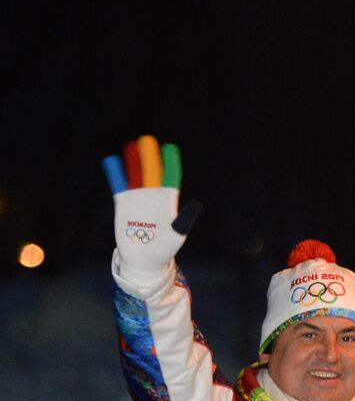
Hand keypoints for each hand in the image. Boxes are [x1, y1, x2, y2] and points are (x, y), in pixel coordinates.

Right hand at [103, 135, 202, 279]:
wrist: (144, 260)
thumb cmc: (164, 248)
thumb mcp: (177, 234)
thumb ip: (184, 220)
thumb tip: (195, 206)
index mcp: (168, 202)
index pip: (170, 178)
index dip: (170, 164)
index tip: (169, 149)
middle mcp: (153, 197)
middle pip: (151, 173)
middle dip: (150, 157)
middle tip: (147, 140)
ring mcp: (138, 199)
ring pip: (135, 176)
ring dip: (133, 162)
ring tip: (131, 146)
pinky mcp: (123, 205)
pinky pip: (119, 186)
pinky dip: (116, 174)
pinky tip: (112, 162)